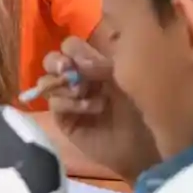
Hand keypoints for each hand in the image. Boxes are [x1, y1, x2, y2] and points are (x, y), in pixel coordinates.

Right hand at [34, 37, 158, 182]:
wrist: (146, 144)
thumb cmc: (141, 108)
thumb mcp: (124, 78)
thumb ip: (99, 65)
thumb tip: (73, 64)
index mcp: (93, 66)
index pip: (70, 48)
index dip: (72, 50)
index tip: (84, 60)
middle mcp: (77, 80)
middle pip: (51, 61)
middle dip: (56, 62)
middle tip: (67, 70)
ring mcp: (68, 100)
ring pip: (46, 82)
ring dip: (64, 84)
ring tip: (83, 93)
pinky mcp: (64, 120)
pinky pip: (54, 104)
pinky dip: (69, 103)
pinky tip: (90, 108)